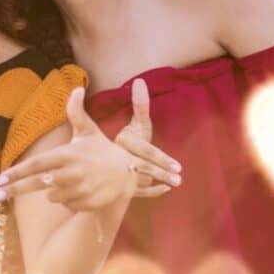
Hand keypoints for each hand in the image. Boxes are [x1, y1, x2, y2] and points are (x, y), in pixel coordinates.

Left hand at [0, 88, 178, 211]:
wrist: (128, 171)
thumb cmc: (101, 149)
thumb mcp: (88, 130)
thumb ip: (76, 111)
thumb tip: (76, 88)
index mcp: (68, 154)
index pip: (36, 164)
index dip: (17, 172)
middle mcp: (72, 173)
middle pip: (36, 183)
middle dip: (14, 189)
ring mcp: (80, 190)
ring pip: (52, 196)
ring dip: (54, 191)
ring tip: (69, 181)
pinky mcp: (88, 204)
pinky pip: (66, 205)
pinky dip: (67, 200)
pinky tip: (79, 191)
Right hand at [114, 78, 181, 195]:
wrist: (94, 163)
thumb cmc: (123, 139)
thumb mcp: (134, 123)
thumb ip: (139, 104)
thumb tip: (140, 81)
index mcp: (122, 144)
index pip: (145, 150)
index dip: (161, 158)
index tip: (177, 166)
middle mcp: (120, 161)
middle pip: (145, 168)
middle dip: (163, 173)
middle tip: (179, 179)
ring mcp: (120, 176)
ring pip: (142, 182)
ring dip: (159, 182)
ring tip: (176, 184)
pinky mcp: (122, 188)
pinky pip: (139, 192)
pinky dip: (153, 191)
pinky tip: (165, 190)